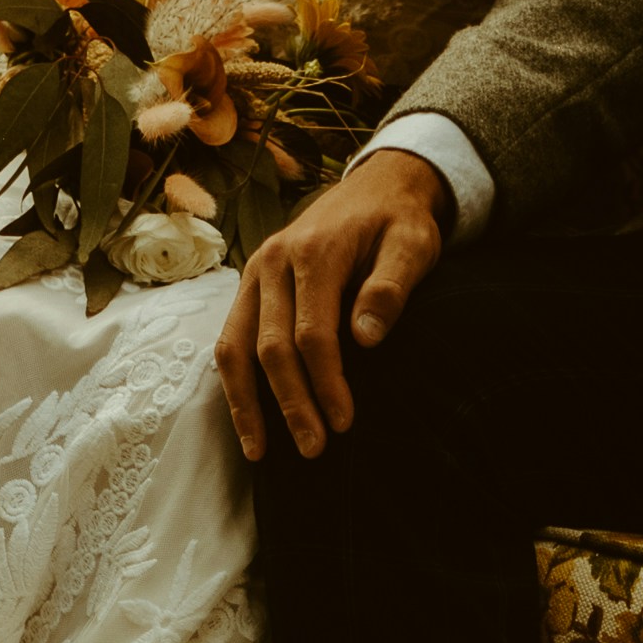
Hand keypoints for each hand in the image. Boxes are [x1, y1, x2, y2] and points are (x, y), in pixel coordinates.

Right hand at [215, 148, 447, 462]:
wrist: (373, 188)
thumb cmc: (397, 223)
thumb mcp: (413, 245)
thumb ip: (392, 286)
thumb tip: (367, 337)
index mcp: (314, 251)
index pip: (312, 332)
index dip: (326, 382)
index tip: (344, 422)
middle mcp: (273, 261)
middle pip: (271, 346)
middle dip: (291, 403)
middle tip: (314, 449)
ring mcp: (255, 274)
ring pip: (235, 348)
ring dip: (248, 405)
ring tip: (260, 453)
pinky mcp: (250, 287)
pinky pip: (229, 342)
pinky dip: (235, 386)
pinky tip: (248, 425)